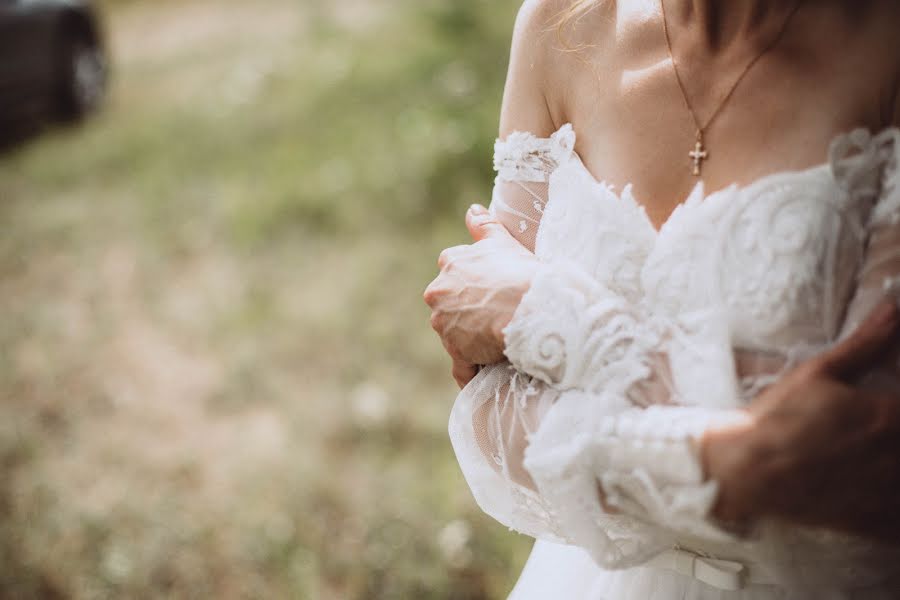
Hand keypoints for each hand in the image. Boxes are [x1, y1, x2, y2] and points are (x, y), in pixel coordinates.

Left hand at [424, 204, 537, 381]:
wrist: (531, 306)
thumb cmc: (521, 271)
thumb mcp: (504, 242)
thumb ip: (484, 227)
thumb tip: (471, 210)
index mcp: (450, 265)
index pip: (452, 274)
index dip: (472, 285)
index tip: (490, 292)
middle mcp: (439, 293)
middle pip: (450, 308)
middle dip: (468, 315)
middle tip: (498, 319)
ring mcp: (444, 324)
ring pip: (455, 336)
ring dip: (472, 342)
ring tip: (500, 346)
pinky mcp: (456, 350)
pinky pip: (462, 367)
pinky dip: (472, 371)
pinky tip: (487, 373)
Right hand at [702, 297, 899, 540]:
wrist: (744, 470)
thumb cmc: (776, 419)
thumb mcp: (816, 373)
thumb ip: (865, 344)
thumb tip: (893, 307)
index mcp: (888, 416)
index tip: (891, 406)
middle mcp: (893, 455)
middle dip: (896, 432)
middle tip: (883, 425)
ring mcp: (884, 491)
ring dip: (896, 466)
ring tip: (879, 454)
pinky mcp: (870, 521)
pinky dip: (894, 509)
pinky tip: (879, 489)